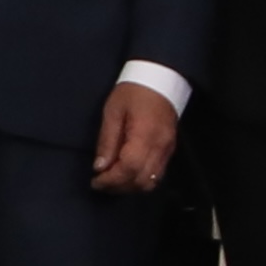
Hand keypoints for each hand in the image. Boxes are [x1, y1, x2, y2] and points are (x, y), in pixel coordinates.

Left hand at [90, 80, 181, 194]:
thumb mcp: (112, 111)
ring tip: (113, 179)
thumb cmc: (133, 92)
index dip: (111, 179)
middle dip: (119, 186)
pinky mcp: (170, 150)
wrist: (160, 79)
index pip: (129, 168)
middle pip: (141, 180)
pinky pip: (157, 174)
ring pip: (151, 182)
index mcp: (144, 135)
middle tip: (101, 182)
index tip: (95, 180)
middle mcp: (160, 146)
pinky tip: (127, 173)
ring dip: (130, 186)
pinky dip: (140, 179)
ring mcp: (167, 150)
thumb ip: (107, 141)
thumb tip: (99, 167)